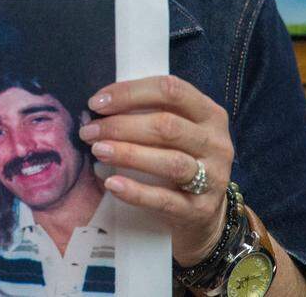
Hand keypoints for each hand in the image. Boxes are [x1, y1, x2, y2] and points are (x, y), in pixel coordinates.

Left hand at [79, 75, 233, 265]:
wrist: (204, 214)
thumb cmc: (181, 159)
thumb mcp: (178, 131)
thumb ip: (149, 114)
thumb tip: (99, 107)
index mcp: (210, 113)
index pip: (171, 90)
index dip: (131, 93)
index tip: (97, 102)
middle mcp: (216, 143)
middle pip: (167, 126)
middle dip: (121, 126)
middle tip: (89, 131)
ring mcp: (213, 178)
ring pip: (170, 162)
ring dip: (128, 154)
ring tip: (98, 150)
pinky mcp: (200, 210)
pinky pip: (165, 199)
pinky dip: (136, 191)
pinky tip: (112, 183)